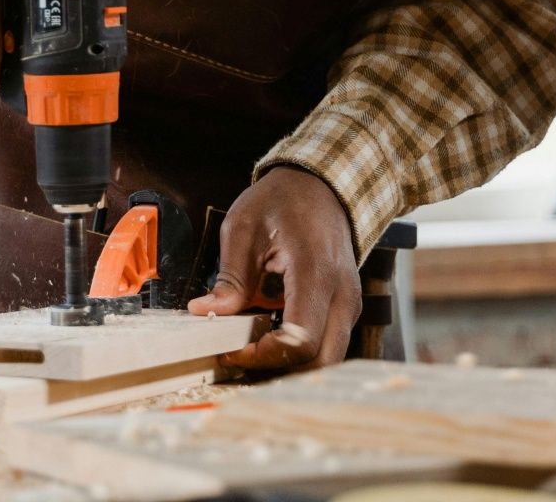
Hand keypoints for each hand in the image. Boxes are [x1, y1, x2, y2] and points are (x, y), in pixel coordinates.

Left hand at [188, 166, 361, 369]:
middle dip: (277, 369)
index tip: (230, 349)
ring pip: (327, 359)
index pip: (300, 341)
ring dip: (289, 364)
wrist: (322, 185)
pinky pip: (328, 343)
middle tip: (239, 355)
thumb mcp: (244, 229)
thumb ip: (229, 277)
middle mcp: (342, 294)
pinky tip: (269, 335)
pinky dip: (300, 352)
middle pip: (319, 362)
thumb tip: (204, 313)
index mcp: (316, 272)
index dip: (263, 356)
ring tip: (251, 346)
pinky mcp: (346, 307)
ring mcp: (350, 303)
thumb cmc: (283, 200)